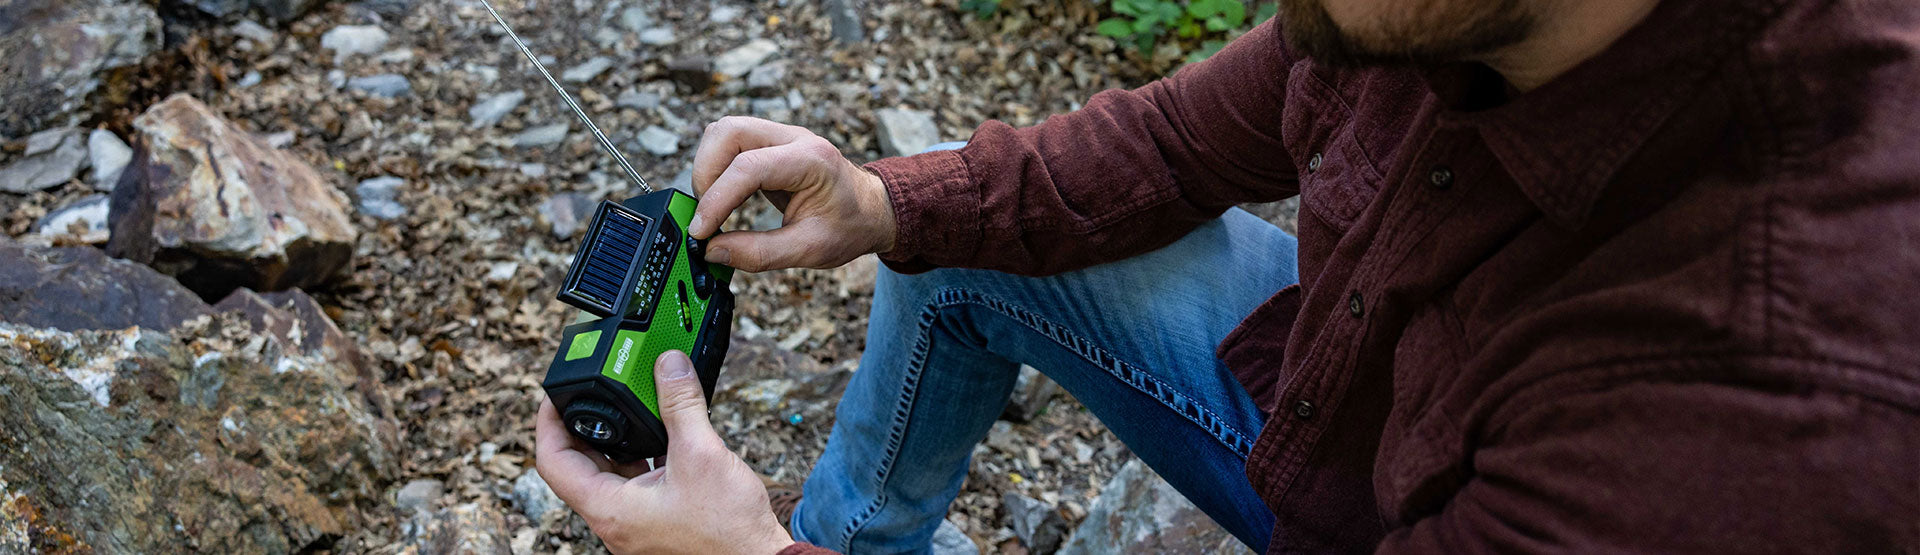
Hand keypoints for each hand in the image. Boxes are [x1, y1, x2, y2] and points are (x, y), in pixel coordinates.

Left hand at [534, 350, 792, 554]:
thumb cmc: (727, 532)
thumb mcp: (701, 455)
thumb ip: (681, 405)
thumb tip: (669, 365)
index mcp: (609, 508)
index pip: (553, 461)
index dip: (548, 422)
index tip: (556, 394)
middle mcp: (615, 519)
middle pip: (579, 465)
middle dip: (585, 424)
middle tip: (592, 392)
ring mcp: (635, 523)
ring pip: (610, 474)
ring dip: (617, 439)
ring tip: (628, 405)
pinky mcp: (658, 521)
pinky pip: (637, 482)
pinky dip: (642, 454)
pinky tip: (662, 434)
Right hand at [688, 116, 895, 271]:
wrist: (872, 210)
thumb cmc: (850, 227)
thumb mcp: (810, 250)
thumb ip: (759, 253)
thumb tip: (712, 251)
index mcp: (811, 160)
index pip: (749, 167)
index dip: (717, 199)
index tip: (700, 231)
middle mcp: (794, 138)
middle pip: (729, 133)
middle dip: (706, 173)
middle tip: (706, 214)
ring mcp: (781, 136)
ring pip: (724, 132)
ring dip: (708, 167)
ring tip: (714, 206)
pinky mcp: (770, 143)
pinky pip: (730, 143)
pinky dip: (717, 167)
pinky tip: (724, 198)